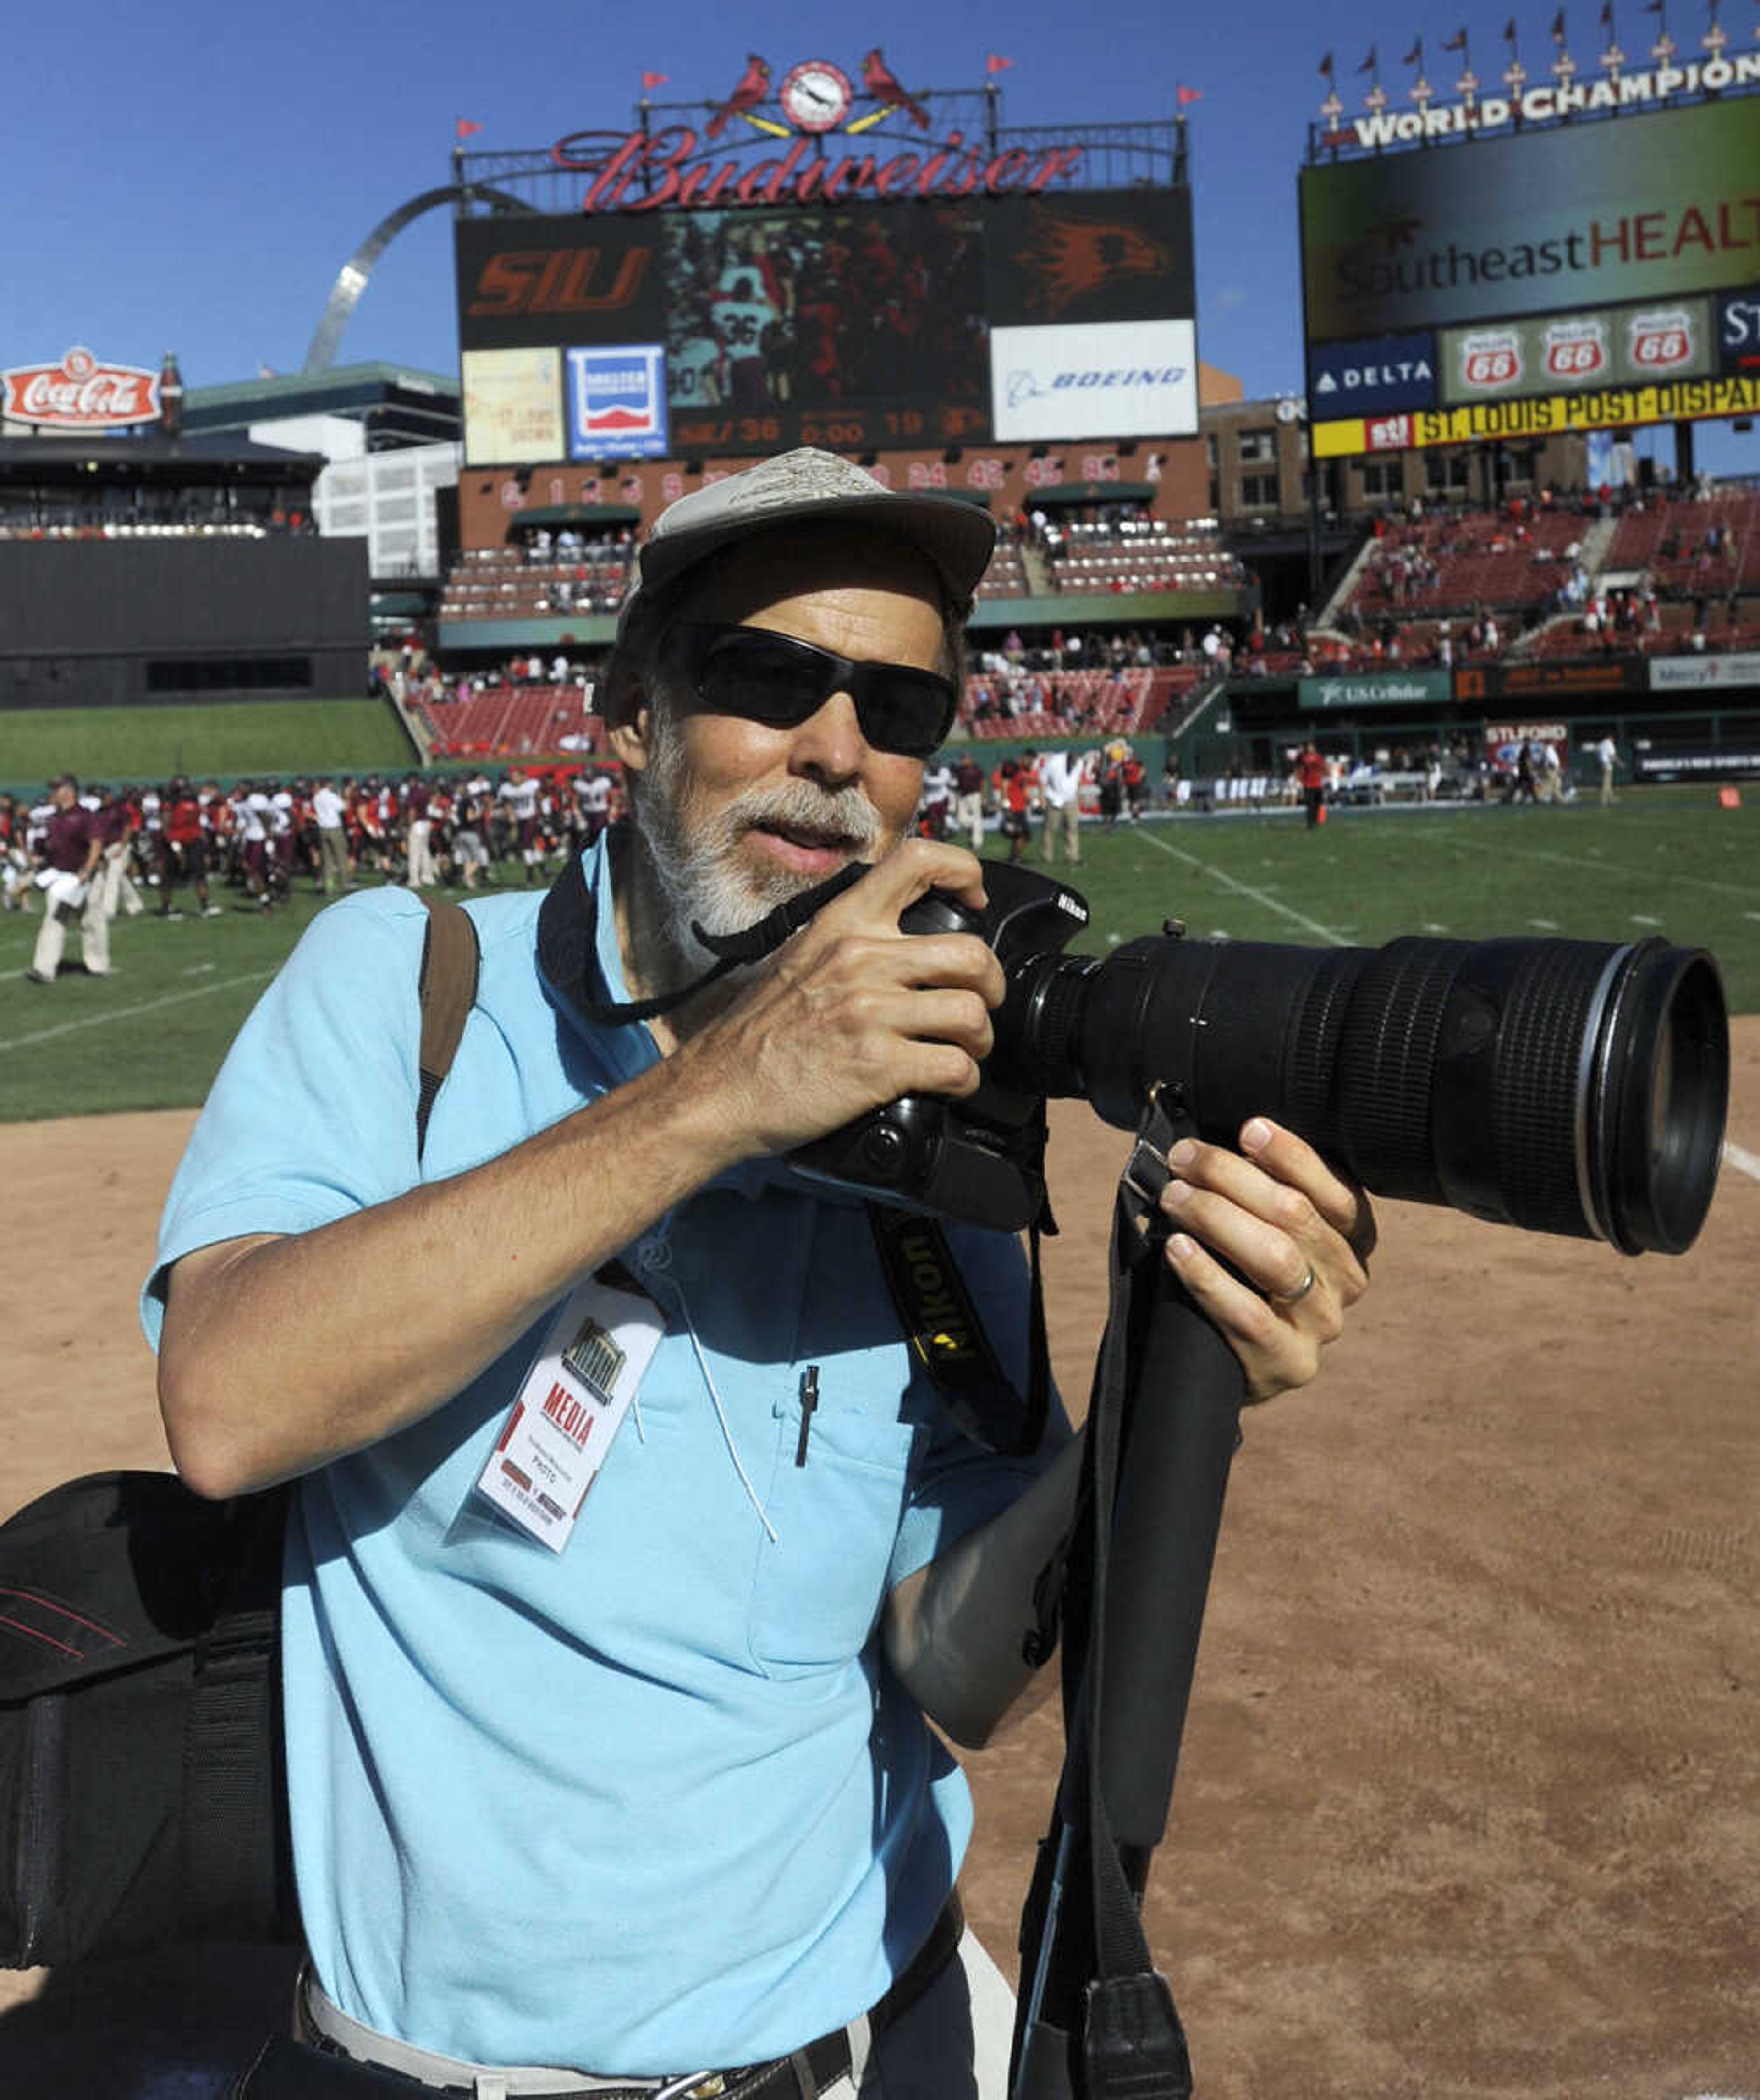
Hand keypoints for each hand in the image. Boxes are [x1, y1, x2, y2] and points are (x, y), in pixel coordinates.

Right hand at [676, 838, 1006, 1159]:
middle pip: (971, 953)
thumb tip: (900, 943)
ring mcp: (870, 1012)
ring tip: (966, 1050)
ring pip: (972, 1013)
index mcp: (842, 924)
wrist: (718, 1090)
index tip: (976, 897)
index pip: (916, 860)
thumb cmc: (756, 1034)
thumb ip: (848, 942)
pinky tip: (949, 1085)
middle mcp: (860, 959)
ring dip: (981, 1039)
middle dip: (991, 985)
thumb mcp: (798, 958)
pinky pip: (956, 1067)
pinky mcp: (877, 1065)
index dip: (963, 870)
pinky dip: (965, 1081)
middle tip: (982, 1004)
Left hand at [1157, 1116, 1373, 1405]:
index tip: (1248, 1129)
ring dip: (1218, 1218)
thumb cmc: (1249, 1275)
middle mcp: (1349, 1280)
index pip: (1335, 1189)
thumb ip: (1263, 1188)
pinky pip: (1247, 1314)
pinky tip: (1177, 1249)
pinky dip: (1208, 1276)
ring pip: (1276, 1259)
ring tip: (1174, 1196)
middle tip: (1184, 1158)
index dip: (1291, 1156)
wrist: (1237, 1360)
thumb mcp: (1268, 1227)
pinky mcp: (1289, 1362)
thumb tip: (1220, 1139)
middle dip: (1233, 1178)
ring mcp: (1322, 1324)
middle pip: (1296, 1216)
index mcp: (1354, 1238)